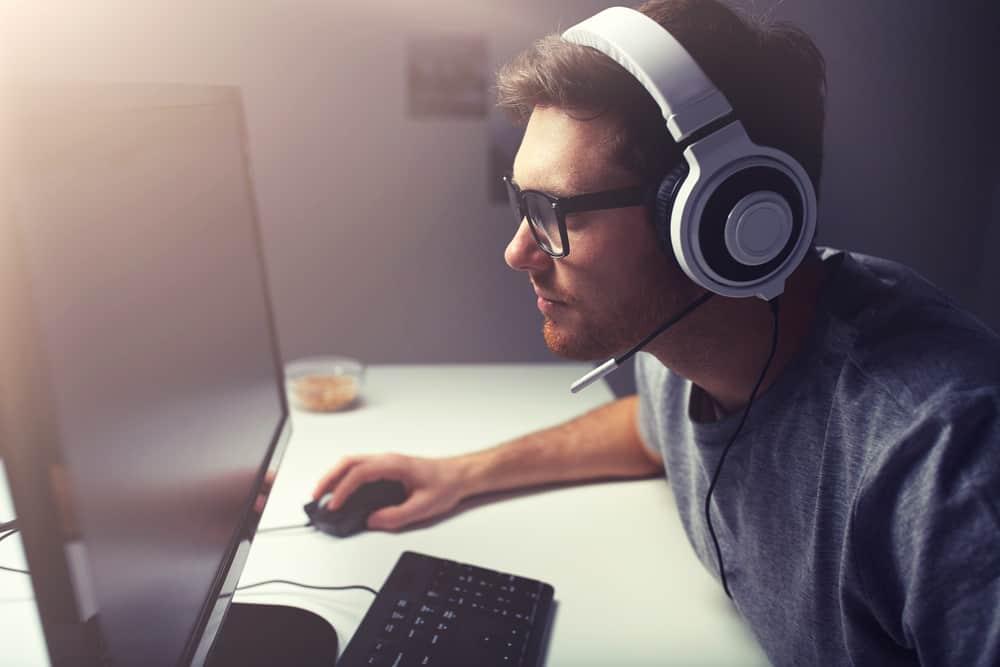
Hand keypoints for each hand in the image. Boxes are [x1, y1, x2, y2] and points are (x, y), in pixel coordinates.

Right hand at [311, 454, 467, 530]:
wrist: (459, 475)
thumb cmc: (445, 484)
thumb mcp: (423, 507)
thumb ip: (397, 516)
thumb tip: (372, 521)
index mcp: (393, 465)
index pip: (360, 473)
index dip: (343, 489)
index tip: (335, 505)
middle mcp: (387, 460)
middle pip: (348, 462)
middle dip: (329, 479)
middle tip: (316, 498)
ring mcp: (385, 463)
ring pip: (352, 464)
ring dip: (334, 477)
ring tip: (323, 496)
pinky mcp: (386, 470)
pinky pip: (359, 470)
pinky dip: (344, 479)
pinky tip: (341, 493)